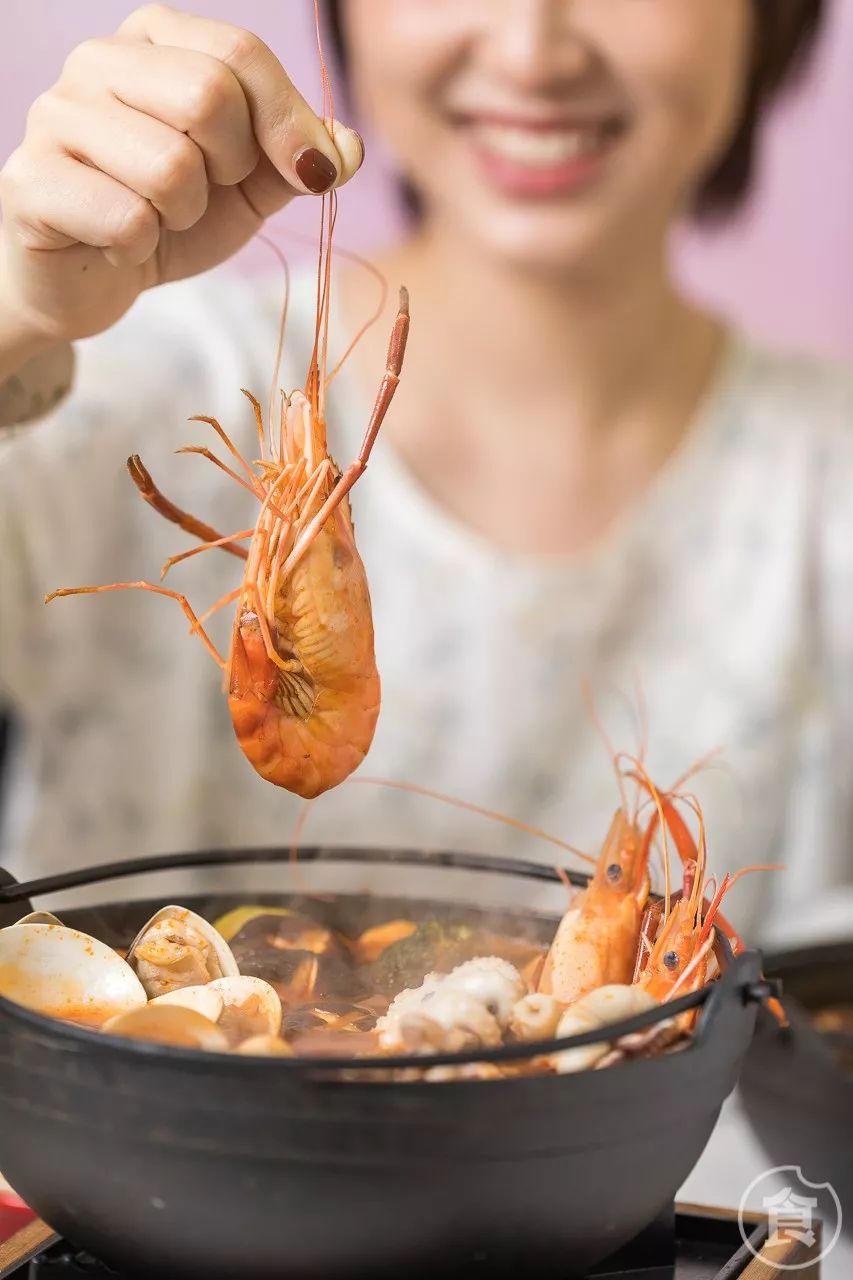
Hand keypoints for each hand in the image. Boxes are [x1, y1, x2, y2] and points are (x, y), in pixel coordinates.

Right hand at [0, 4, 362, 348]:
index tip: (311, 172)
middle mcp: (98, 61)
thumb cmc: (168, 217)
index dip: (288, 122)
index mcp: (155, 40)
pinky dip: (140, 247)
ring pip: (169, 166)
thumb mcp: (248, 185)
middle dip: (232, 167)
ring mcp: (55, 116)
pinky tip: (120, 244)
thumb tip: (346, 148)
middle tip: (208, 192)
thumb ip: (297, 158)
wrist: (89, 279)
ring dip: (183, 215)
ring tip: (158, 218)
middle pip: (207, 96)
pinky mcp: (31, 182)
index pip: (241, 54)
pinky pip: (126, 219)